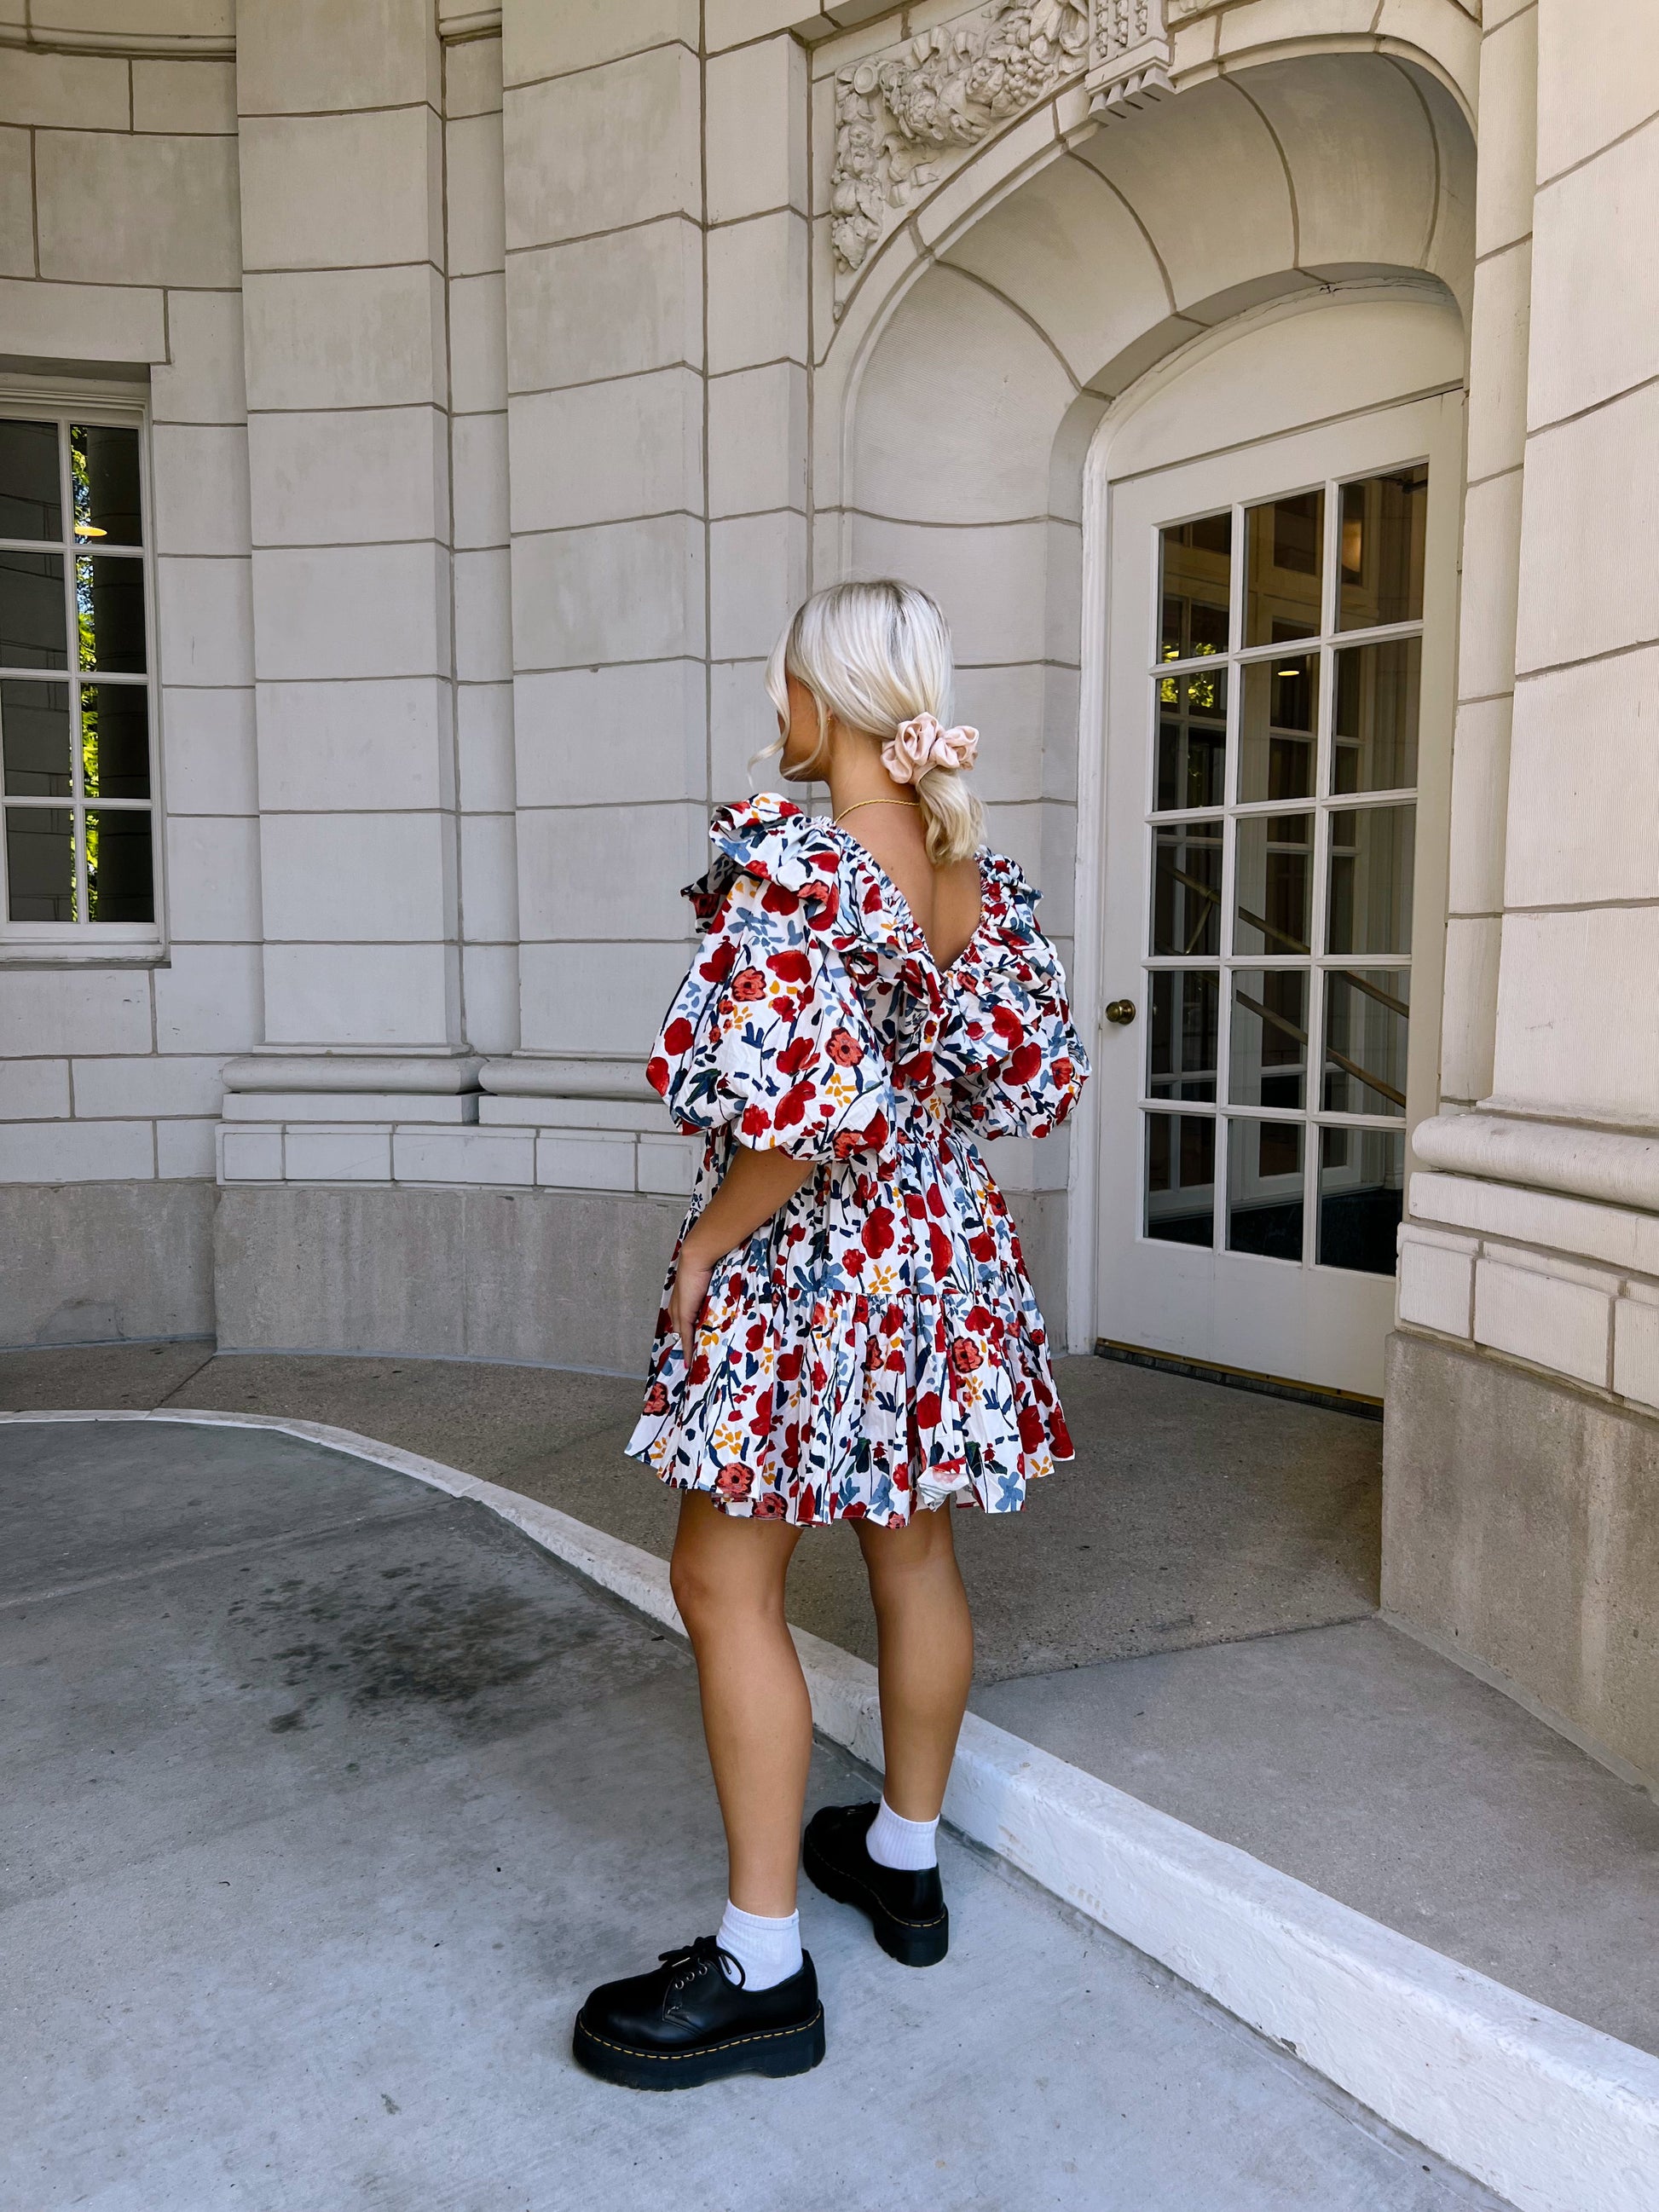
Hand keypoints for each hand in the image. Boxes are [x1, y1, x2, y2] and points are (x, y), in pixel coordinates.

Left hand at [669, 1241, 716, 1364]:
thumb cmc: (707, 1261)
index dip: (684, 1329)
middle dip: (683, 1342)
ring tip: (691, 1361)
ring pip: (681, 1334)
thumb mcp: (710, 1277)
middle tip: (690, 1357)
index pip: (681, 1317)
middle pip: (678, 1328)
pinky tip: (689, 1360)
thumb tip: (721, 1285)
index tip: (690, 1340)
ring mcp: (679, 1309)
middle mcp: (677, 1303)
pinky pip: (685, 1335)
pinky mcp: (684, 1313)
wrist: (698, 1255)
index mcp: (682, 1295)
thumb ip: (713, 1286)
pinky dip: (686, 1348)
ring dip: (685, 1348)